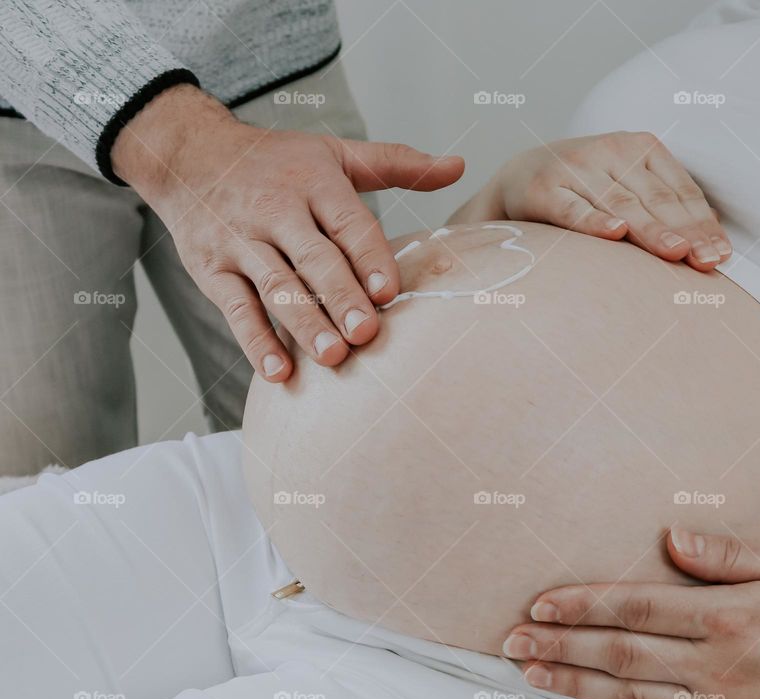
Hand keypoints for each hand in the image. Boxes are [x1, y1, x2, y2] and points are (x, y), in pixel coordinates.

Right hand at [113, 84, 464, 380]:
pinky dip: (255, 342)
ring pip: (276, 286)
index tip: (390, 293)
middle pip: (313, 259)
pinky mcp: (211, 269)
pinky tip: (280, 372)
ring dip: (304, 324)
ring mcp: (240, 241)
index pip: (347, 222)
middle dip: (340, 298)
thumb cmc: (276, 162)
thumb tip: (459, 168)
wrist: (190, 155)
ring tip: (332, 357)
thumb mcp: (335, 152)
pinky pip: (235, 309)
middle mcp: (276, 210)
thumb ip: (397, 164)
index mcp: (314, 182)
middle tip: (365, 334)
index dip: (369, 258)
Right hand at [450, 132, 729, 271]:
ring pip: (621, 204)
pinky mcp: (543, 187)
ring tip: (675, 253)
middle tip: (706, 261)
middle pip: (656, 199)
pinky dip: (593, 221)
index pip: (681, 190)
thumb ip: (663, 204)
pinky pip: (573, 208)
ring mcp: (576, 167)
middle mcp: (611, 151)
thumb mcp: (627, 185)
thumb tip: (713, 239)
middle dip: (685, 232)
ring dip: (650, 230)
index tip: (720, 255)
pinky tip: (614, 234)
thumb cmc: (585, 189)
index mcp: (640, 148)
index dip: (703, 224)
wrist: (517, 177)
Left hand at [504, 529, 759, 698]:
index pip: (636, 607)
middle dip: (560, 645)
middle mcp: (716, 666)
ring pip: (630, 697)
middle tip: (513, 639)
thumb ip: (728, 554)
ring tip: (532, 673)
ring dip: (574, 685)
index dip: (583, 605)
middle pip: (620, 655)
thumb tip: (671, 537)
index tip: (541, 601)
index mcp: (728, 617)